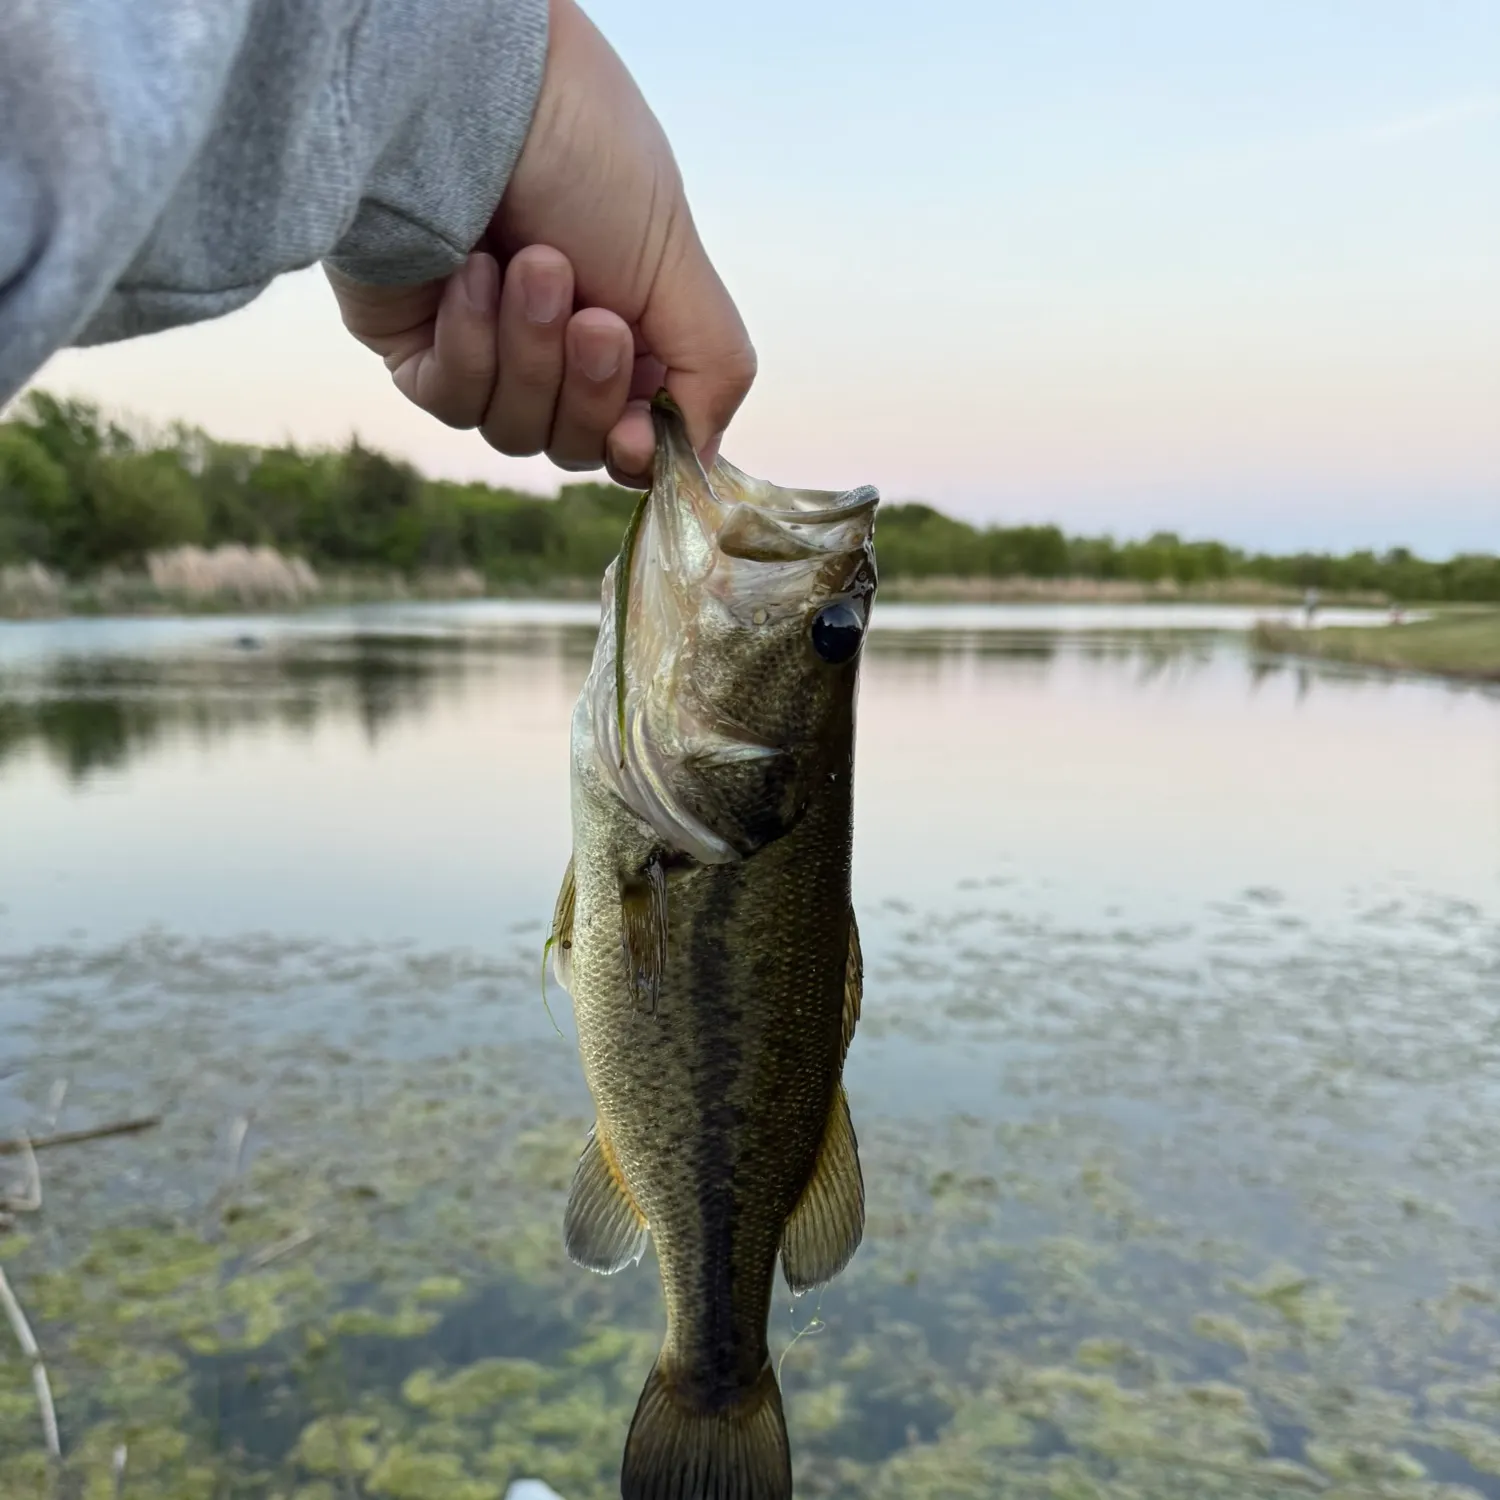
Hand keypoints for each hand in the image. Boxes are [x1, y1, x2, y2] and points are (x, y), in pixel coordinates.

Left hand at [327, 0, 755, 485]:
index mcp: (626, 329)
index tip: (635, 436)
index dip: (634, 450)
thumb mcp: (679, 265)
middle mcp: (553, 346)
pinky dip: (471, 342)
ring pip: (512, 430)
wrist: (471, 89)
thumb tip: (699, 461)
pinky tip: (470, 272)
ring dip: (530, 351)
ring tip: (530, 264)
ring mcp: (483, 350)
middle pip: (574, 445)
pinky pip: (449, 399)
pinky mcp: (416, 346)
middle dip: (585, 386)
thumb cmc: (583, 153)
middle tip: (591, 316)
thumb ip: (712, 369)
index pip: (631, 439)